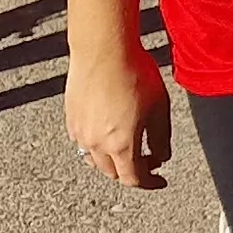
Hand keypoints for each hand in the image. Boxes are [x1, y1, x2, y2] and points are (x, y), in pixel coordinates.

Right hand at [66, 39, 172, 189]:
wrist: (103, 50)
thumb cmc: (133, 73)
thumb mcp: (159, 108)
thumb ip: (161, 138)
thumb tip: (162, 157)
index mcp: (120, 145)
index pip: (134, 179)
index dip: (150, 183)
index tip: (160, 180)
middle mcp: (95, 144)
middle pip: (113, 173)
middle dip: (133, 171)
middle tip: (148, 161)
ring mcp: (79, 132)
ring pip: (95, 160)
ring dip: (113, 161)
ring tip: (128, 148)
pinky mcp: (70, 119)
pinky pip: (83, 143)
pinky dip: (97, 147)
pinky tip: (108, 133)